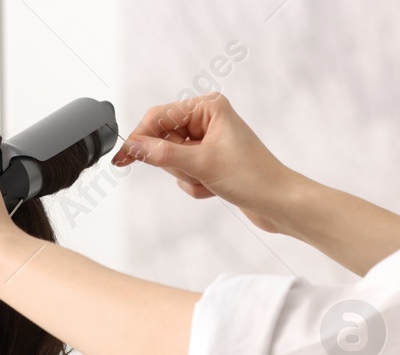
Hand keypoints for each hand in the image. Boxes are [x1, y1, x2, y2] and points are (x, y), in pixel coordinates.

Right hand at [111, 93, 303, 232]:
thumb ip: (162, 154)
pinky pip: (185, 173)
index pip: (159, 116)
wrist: (279, 203)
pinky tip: (215, 188)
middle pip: (164, 140)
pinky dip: (196, 185)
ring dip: (188, 177)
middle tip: (197, 172)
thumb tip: (132, 146)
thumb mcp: (201, 164)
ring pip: (173, 160)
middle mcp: (207, 119)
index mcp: (207, 106)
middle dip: (176, 164)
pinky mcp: (211, 160)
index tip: (120, 159)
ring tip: (211, 181)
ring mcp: (208, 140)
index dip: (138, 137)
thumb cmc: (252, 177)